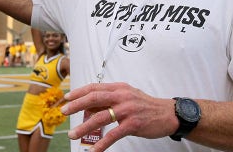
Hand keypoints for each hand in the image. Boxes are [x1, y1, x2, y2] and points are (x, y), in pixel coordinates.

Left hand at [60, 82, 176, 151]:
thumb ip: (110, 99)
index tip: (67, 98)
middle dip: (76, 105)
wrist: (168, 114)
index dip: (79, 92)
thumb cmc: (145, 106)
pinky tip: (93, 150)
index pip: (95, 87)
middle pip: (94, 98)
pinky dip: (101, 144)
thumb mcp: (127, 96)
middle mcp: (122, 96)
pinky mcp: (133, 125)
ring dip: (84, 126)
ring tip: (73, 134)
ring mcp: (127, 110)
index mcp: (119, 88)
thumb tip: (88, 104)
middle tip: (64, 111)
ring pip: (100, 117)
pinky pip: (113, 135)